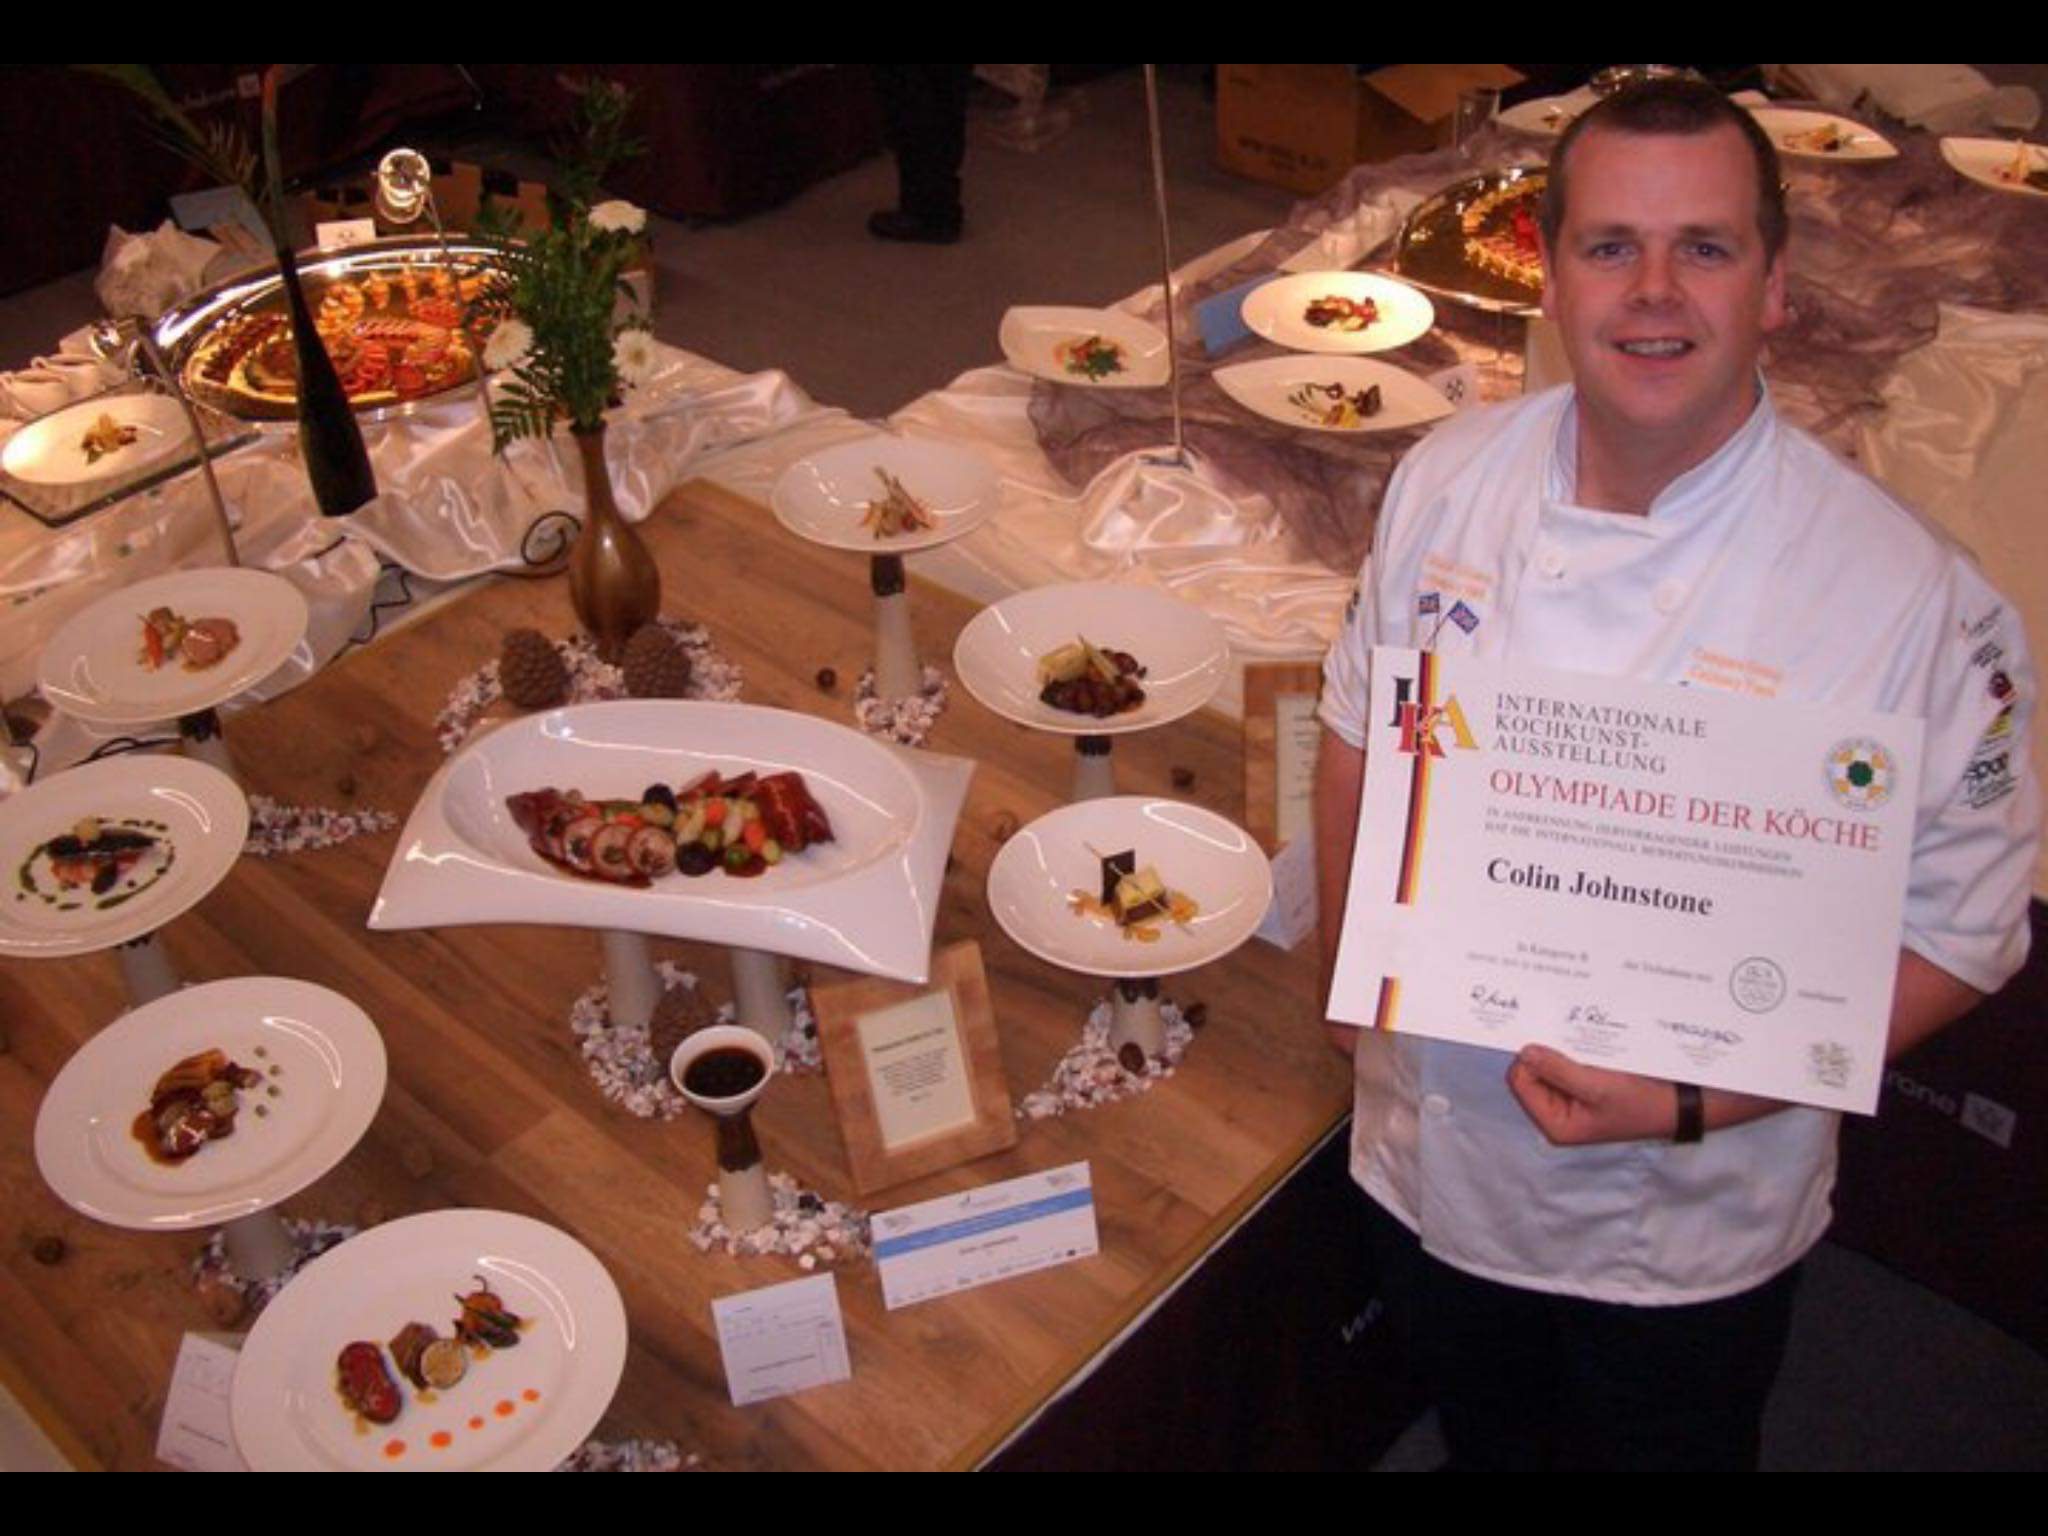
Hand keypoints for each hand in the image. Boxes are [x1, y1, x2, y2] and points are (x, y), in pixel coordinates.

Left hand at [1506, 1044, 1677, 1145]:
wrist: (1680, 1103)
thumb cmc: (1641, 1102)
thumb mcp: (1599, 1087)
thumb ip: (1559, 1070)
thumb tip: (1525, 1051)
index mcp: (1555, 1124)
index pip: (1521, 1083)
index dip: (1530, 1060)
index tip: (1549, 1039)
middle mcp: (1557, 1113)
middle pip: (1530, 1073)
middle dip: (1546, 1053)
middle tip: (1565, 1035)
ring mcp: (1570, 1099)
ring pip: (1547, 1065)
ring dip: (1560, 1049)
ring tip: (1579, 1038)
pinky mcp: (1583, 1086)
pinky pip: (1565, 1063)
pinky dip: (1572, 1050)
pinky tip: (1586, 1041)